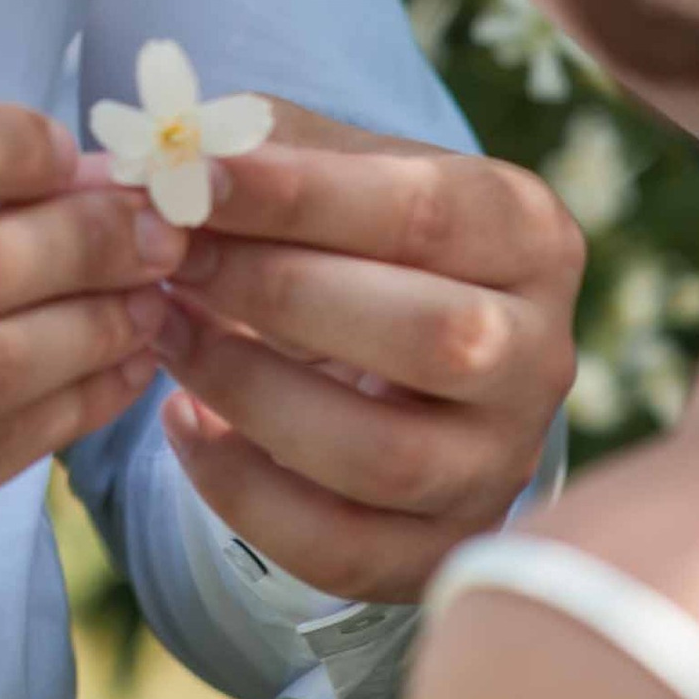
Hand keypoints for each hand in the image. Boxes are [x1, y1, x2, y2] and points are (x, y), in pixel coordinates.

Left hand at [148, 115, 582, 601]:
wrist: (405, 357)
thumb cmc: (356, 238)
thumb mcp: (334, 168)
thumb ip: (259, 148)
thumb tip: (158, 153)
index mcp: (529, 235)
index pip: (423, 210)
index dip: (297, 196)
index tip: (187, 179)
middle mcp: (539, 357)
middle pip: (436, 338)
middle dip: (279, 294)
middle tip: (169, 258)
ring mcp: (500, 466)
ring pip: (388, 457)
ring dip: (251, 393)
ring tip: (164, 333)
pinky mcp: (444, 548)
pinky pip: (343, 550)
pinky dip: (243, 492)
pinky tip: (182, 424)